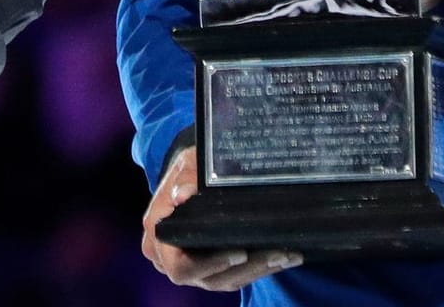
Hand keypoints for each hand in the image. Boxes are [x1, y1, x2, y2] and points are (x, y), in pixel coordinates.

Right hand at [141, 146, 300, 288]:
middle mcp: (170, 257)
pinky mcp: (209, 269)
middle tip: (275, 254)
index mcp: (158, 233)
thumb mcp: (188, 162)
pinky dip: (259, 270)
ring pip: (224, 281)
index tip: (240, 253)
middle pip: (207, 278)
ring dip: (258, 270)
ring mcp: (191, 266)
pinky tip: (283, 258)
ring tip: (285, 255)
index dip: (209, 265)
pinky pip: (234, 278)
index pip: (178, 265)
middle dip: (245, 269)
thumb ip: (186, 177)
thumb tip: (182, 195)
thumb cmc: (190, 166)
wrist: (192, 174)